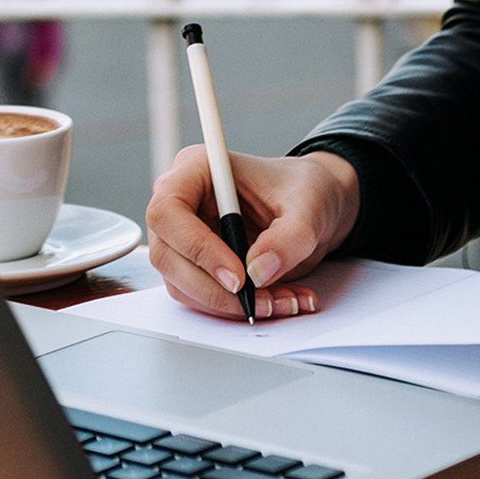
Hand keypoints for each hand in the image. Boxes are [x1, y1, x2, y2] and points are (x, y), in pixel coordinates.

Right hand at [145, 147, 359, 320]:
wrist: (313, 206)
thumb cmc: (303, 190)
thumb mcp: (309, 207)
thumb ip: (289, 237)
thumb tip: (258, 271)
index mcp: (196, 169)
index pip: (169, 211)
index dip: (197, 247)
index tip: (238, 275)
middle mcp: (182, 203)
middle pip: (167, 255)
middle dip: (214, 288)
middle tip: (258, 300)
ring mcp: (184, 238)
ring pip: (182, 285)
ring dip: (228, 305)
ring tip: (279, 302)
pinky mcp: (196, 266)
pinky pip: (201, 298)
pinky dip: (235, 309)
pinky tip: (273, 302)